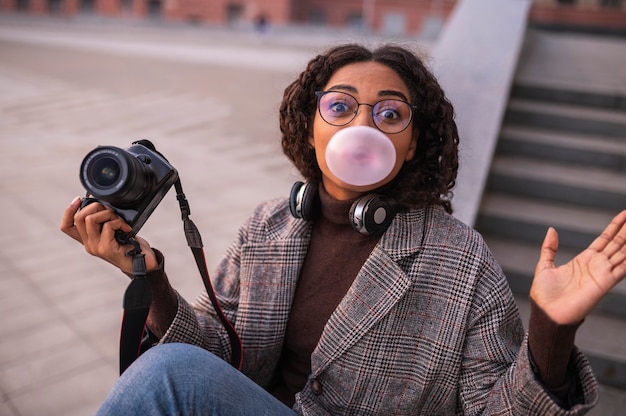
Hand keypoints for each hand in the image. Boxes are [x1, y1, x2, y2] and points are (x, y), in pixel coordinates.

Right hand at [60, 196, 158, 273]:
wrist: (142, 264)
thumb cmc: (130, 246)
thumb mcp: (114, 231)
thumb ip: (104, 221)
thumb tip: (102, 203)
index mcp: (88, 239)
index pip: (66, 226)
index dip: (68, 211)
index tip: (78, 199)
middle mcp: (89, 244)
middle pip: (79, 217)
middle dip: (96, 206)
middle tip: (111, 211)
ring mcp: (96, 247)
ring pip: (91, 219)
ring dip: (108, 214)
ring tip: (120, 221)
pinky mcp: (106, 248)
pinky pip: (108, 226)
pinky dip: (119, 222)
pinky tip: (127, 229)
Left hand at [530, 210, 625, 324]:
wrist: (547, 313)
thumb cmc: (545, 295)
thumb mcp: (545, 266)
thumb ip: (549, 248)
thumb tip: (552, 230)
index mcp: (584, 260)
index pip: (605, 239)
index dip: (615, 227)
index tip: (625, 214)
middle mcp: (597, 265)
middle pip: (618, 243)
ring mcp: (603, 273)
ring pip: (623, 253)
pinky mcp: (605, 283)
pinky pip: (623, 269)